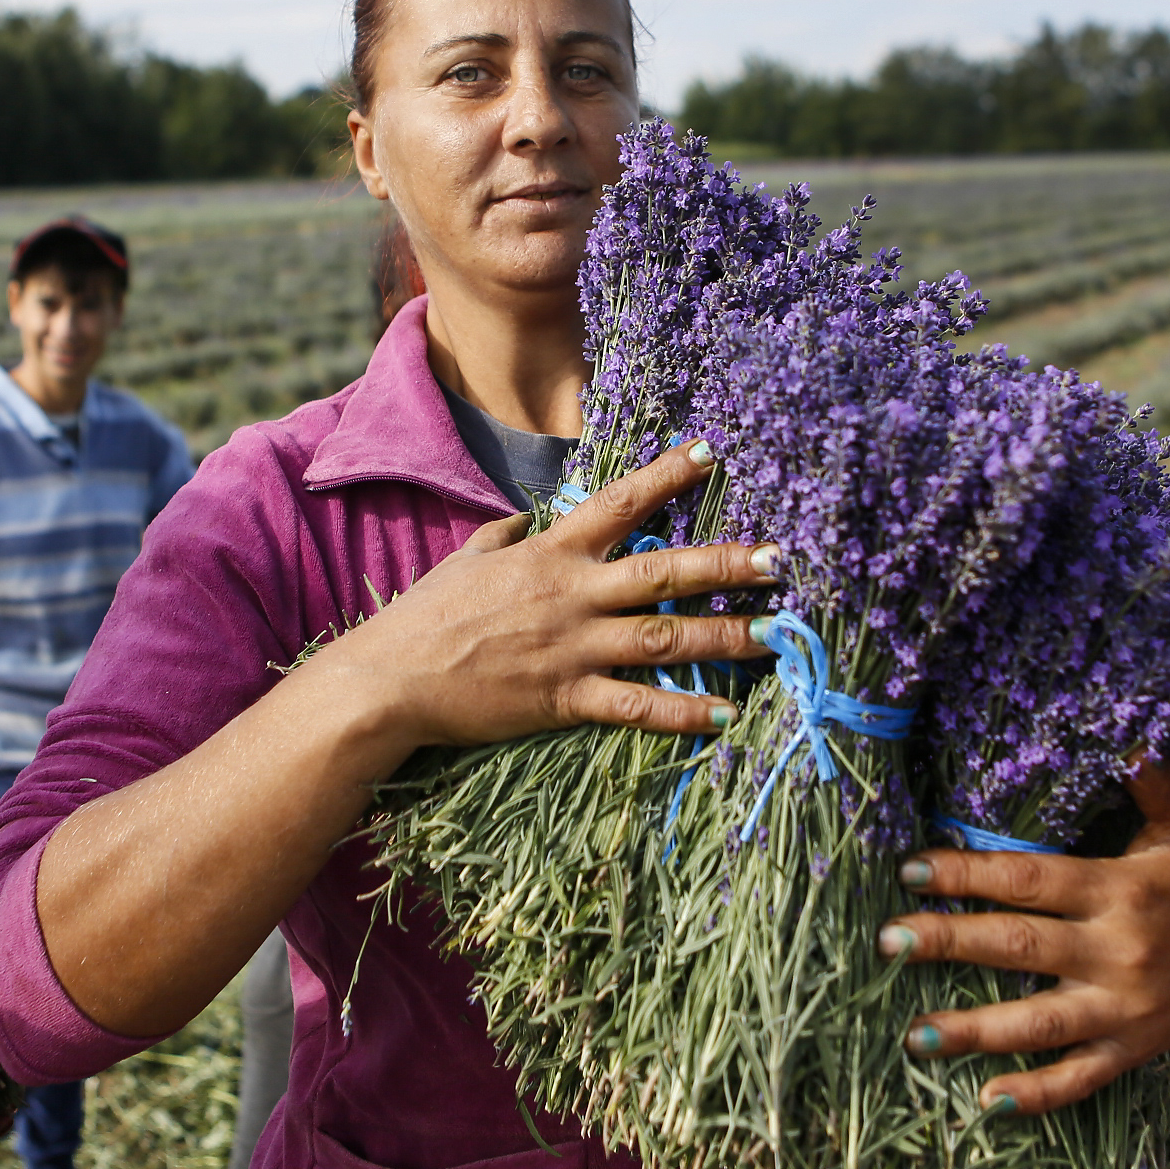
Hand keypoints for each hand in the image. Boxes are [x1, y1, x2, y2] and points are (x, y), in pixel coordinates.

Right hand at [306, 439, 777, 753]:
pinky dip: (683, 711)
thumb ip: (503, 536)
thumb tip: (524, 520)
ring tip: (773, 633)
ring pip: (664, 637)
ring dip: (724, 635)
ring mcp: (572, 646)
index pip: (618, 502)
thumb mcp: (465, 559)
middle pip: (663, 571)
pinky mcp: (565, 698)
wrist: (390, 679)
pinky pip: (637, 705)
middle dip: (726, 563)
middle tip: (779, 559)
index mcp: (549, 553)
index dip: (667, 476)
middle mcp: (571, 593)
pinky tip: (724, 715)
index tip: (711, 453)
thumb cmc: (423, 617)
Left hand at [882, 761, 1169, 1116]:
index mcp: (1120, 889)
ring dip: (975, 1031)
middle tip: (887, 942)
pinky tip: (988, 1102)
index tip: (910, 871)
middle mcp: (1118, 951)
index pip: (1029, 878)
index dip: (967, 874)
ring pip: (1040, 1023)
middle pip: (1019, 947)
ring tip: (915, 1037)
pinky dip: (1039, 1095)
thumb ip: (1151, 780)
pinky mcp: (1135, 1046)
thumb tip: (1120, 739)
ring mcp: (1126, 1007)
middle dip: (949, 943)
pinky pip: (1082, 1077)